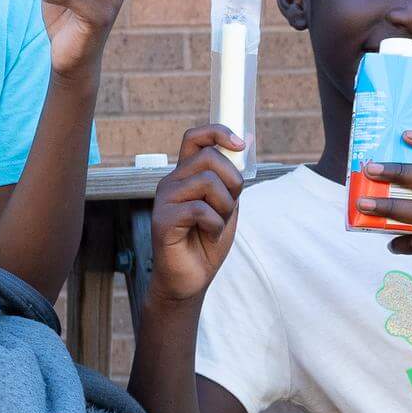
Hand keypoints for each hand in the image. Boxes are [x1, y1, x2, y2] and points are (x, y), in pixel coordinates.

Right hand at [148, 125, 245, 306]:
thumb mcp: (227, 204)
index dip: (218, 133)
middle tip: (228, 208)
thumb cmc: (205, 242)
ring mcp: (164, 199)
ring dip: (224, 207)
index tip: (240, 146)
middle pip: (209, 157)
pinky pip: (200, 209)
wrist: (190, 279)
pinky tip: (208, 235)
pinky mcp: (162, 219)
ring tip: (216, 225)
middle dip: (232, 182)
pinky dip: (215, 225)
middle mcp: (172, 182)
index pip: (195, 137)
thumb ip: (232, 175)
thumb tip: (249, 138)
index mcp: (186, 175)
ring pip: (208, 182)